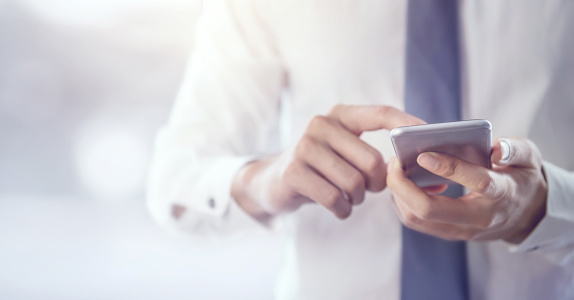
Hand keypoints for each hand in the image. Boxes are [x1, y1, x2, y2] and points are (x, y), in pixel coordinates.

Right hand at [232, 105, 423, 221]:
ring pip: (354, 182)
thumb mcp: (346, 153)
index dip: (406, 124)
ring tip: (350, 197)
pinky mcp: (294, 171)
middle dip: (378, 184)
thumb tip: (429, 175)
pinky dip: (343, 210)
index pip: (380, 113)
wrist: (274, 181)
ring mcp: (304, 146)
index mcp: (340, 115)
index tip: (427, 136)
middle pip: (372, 161)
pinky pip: (335, 198)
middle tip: (370, 189)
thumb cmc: (322, 168)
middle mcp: (321, 124)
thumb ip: (378, 156)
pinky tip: (339, 207)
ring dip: (358, 199)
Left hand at [387, 137, 547, 243]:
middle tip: (394, 161)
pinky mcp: (448, 232)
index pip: (476, 182)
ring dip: (399, 194)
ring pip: (417, 218)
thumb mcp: (528, 158)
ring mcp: (461, 230)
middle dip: (403, 186)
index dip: (449, 168)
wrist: (526, 215)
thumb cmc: (521, 178)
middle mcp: (479, 218)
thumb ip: (514, 150)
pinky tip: (403, 182)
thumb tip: (496, 148)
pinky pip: (416, 221)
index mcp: (503, 193)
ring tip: (396, 168)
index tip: (423, 154)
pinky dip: (403, 201)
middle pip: (430, 210)